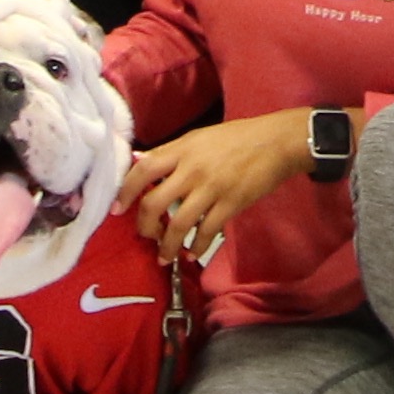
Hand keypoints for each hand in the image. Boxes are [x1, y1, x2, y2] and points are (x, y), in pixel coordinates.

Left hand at [119, 112, 314, 259]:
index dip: (126, 191)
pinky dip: (196, 247)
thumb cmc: (236, 138)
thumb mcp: (198, 137)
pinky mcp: (231, 204)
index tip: (118, 209)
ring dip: (167, 246)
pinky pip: (206, 232)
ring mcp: (211, 188)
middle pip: (154, 203)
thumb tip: (141, 163)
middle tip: (145, 236)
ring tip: (164, 256)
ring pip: (178, 225)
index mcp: (182, 150)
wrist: (275, 142)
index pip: (143, 170)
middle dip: (144, 227)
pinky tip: (192, 253)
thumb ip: (171, 152)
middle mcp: (192, 170)